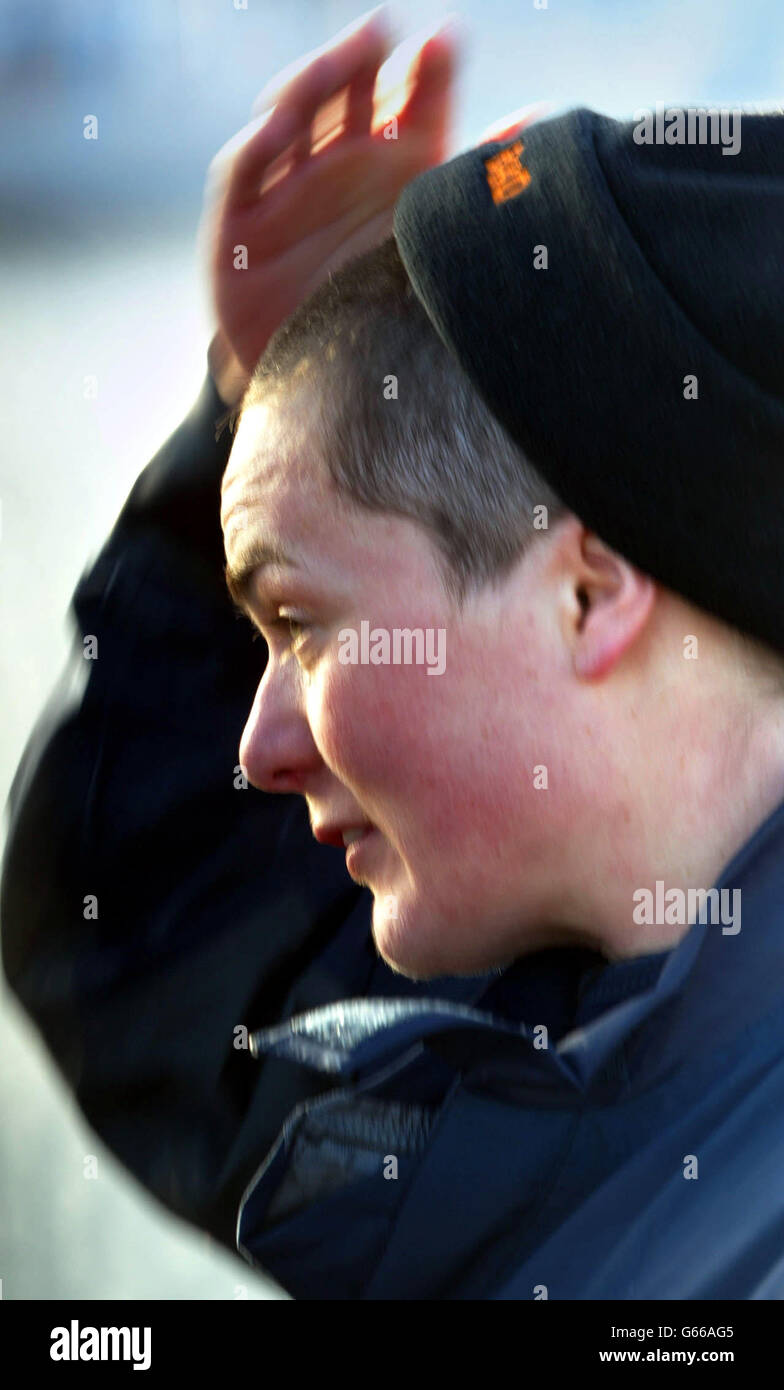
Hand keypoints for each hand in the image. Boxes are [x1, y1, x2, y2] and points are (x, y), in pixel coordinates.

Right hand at [200, 6, 460, 401]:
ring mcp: (286, 191)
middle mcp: (340, 171)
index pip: (410, 103)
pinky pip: (240, 173)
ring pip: (291, 117)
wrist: (322, 395)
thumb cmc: (388, 321)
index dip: (425, 70)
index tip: (446, 41)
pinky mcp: (238, 227)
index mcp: (395, 172)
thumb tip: (541, 124)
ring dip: (312, 82)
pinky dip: (254, 146)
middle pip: (346, 94)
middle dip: (363, 58)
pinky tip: (277, 127)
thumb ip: (483, 186)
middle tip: (386, 31)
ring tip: (341, 59)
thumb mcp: (440, 253)